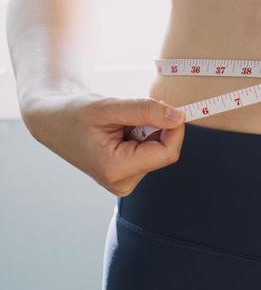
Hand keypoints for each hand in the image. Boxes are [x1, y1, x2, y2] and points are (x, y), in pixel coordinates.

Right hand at [22, 92, 186, 196]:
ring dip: (147, 131)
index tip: (169, 106)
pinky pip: (148, 153)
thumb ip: (145, 111)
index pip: (167, 153)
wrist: (53, 122)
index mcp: (115, 169)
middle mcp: (121, 182)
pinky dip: (141, 136)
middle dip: (156, 128)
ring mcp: (124, 182)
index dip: (174, 128)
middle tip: (130, 113)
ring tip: (119, 124)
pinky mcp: (125, 176)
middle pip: (164, 152)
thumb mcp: (109, 106)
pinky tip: (120, 131)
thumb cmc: (74, 113)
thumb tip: (179, 117)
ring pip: (157, 151)